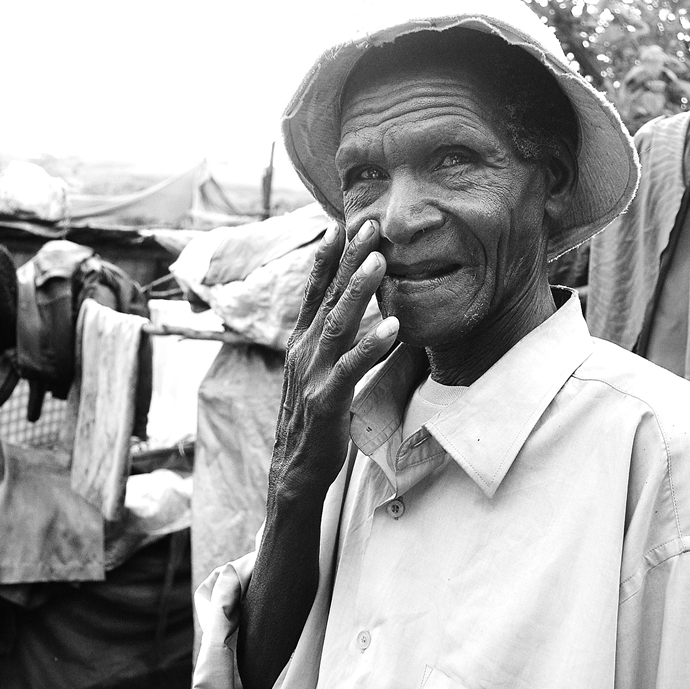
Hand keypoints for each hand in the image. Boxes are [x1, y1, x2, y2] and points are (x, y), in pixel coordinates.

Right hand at [269, 219, 398, 506]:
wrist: (295, 466)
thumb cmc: (313, 415)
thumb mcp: (317, 368)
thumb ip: (332, 339)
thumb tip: (354, 311)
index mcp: (302, 340)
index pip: (314, 289)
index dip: (326, 256)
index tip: (341, 222)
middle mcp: (303, 350)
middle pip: (327, 296)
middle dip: (348, 259)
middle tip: (369, 224)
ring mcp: (312, 374)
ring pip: (337, 324)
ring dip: (358, 292)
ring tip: (379, 263)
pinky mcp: (326, 400)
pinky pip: (351, 368)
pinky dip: (371, 346)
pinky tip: (393, 328)